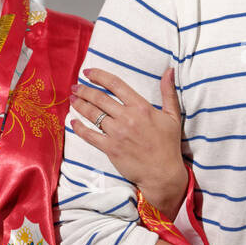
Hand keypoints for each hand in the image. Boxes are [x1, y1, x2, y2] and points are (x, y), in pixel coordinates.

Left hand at [70, 66, 187, 218]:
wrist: (163, 173)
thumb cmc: (168, 144)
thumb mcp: (173, 115)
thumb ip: (168, 92)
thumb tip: (169, 70)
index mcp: (141, 107)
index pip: (115, 84)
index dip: (99, 76)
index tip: (88, 73)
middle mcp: (127, 118)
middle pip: (99, 98)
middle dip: (84, 90)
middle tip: (75, 87)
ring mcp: (117, 133)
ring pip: (93, 114)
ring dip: (80, 105)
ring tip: (72, 99)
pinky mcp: (110, 149)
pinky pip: (89, 135)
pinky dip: (79, 128)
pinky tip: (73, 122)